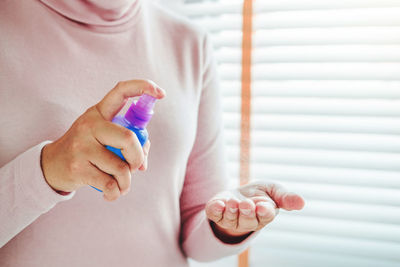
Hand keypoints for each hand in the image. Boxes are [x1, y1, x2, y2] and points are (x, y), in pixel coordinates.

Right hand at [41, 80, 164, 200]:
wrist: (51, 165)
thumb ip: (126, 141)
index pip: (121, 91)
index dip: (143, 87)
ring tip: (121, 184)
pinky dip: (116, 192)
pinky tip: (112, 192)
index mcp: (99, 112)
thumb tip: (143, 160)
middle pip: (128, 139)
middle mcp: (90, 125)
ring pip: (121, 167)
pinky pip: (110, 184)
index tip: (161, 93)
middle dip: (138, 157)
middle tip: (136, 166)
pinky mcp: (78, 168)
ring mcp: (82, 146)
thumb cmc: (86, 148)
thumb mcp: (102, 135)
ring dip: (127, 181)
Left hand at [205, 181, 304, 238]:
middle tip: (246, 203)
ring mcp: (231, 219)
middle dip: (246, 212)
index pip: (265, 216)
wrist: (239, 194)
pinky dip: (215, 210)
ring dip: (231, 211)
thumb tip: (302, 203)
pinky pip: (214, 216)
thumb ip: (286, 197)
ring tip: (232, 202)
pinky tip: (217, 204)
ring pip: (231, 219)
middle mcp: (248, 220)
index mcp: (264, 215)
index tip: (262, 205)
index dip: (263, 212)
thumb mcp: (274, 191)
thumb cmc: (260, 194)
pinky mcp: (217, 214)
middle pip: (247, 220)